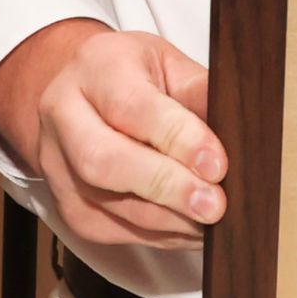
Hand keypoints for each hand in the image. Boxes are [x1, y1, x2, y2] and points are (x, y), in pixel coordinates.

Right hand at [0, 19, 224, 252]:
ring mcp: (58, 166)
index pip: (131, 107)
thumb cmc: (131, 75)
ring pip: (108, 205)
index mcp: (96, 69)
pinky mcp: (67, 206)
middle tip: (214, 204)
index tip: (217, 164)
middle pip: (104, 161)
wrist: (76, 91)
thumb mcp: (168, 63)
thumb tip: (238, 129)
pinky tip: (191, 229)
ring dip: (168, 220)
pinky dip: (160, 235)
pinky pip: (114, 230)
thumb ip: (199, 91)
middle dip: (166, 187)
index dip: (177, 138)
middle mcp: (65, 116)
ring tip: (213, 221)